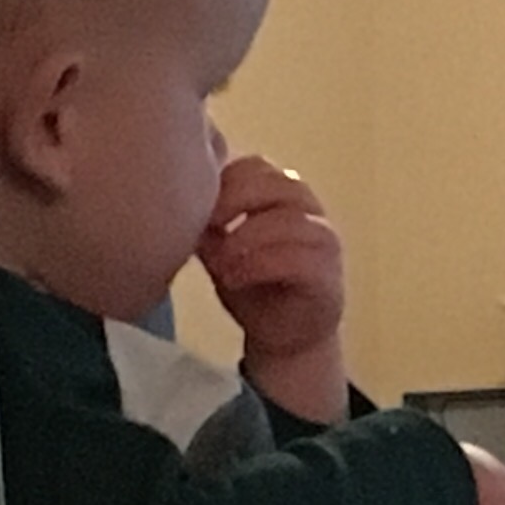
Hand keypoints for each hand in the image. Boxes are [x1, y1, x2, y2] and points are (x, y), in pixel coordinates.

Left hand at [201, 154, 350, 423]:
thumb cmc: (252, 287)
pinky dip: (259, 265)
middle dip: (236, 202)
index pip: (256, 167)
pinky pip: (298, 259)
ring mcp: (324, 241)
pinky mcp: (329, 276)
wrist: (284, 337)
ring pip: (290, 220)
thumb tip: (175, 202)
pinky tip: (233, 279)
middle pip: (278, 183)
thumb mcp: (218, 249)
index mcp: (283, 195)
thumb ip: (206, 224)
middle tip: (207, 227)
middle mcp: (310, 211)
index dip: (224, 180)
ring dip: (246, 237)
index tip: (193, 205)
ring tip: (219, 262)